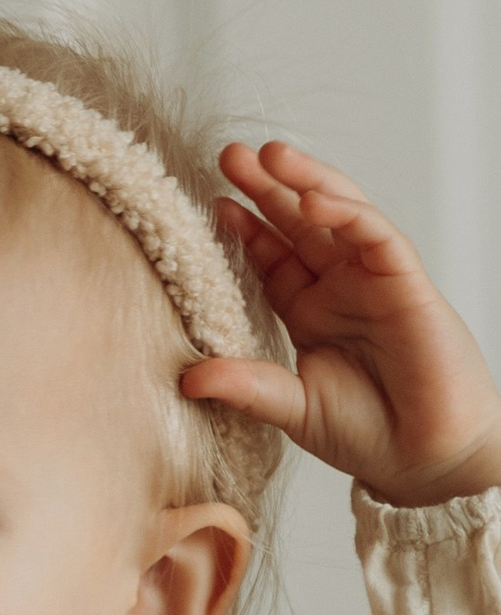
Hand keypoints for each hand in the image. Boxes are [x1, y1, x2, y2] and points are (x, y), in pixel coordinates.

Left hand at [186, 141, 500, 506]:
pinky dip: (346, 213)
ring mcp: (374, 281)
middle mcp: (341, 288)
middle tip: (229, 154)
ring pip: (338, 214)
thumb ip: (245, 387)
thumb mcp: (292, 408)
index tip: (211, 204)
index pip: (272, 257)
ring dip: (305, 181)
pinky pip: (376, 235)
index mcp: (310, 311)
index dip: (244, 229)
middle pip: (299, 224)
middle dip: (266, 187)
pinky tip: (313, 199)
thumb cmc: (369, 434)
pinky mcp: (407, 283)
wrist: (427, 460)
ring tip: (268, 155)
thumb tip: (187, 378)